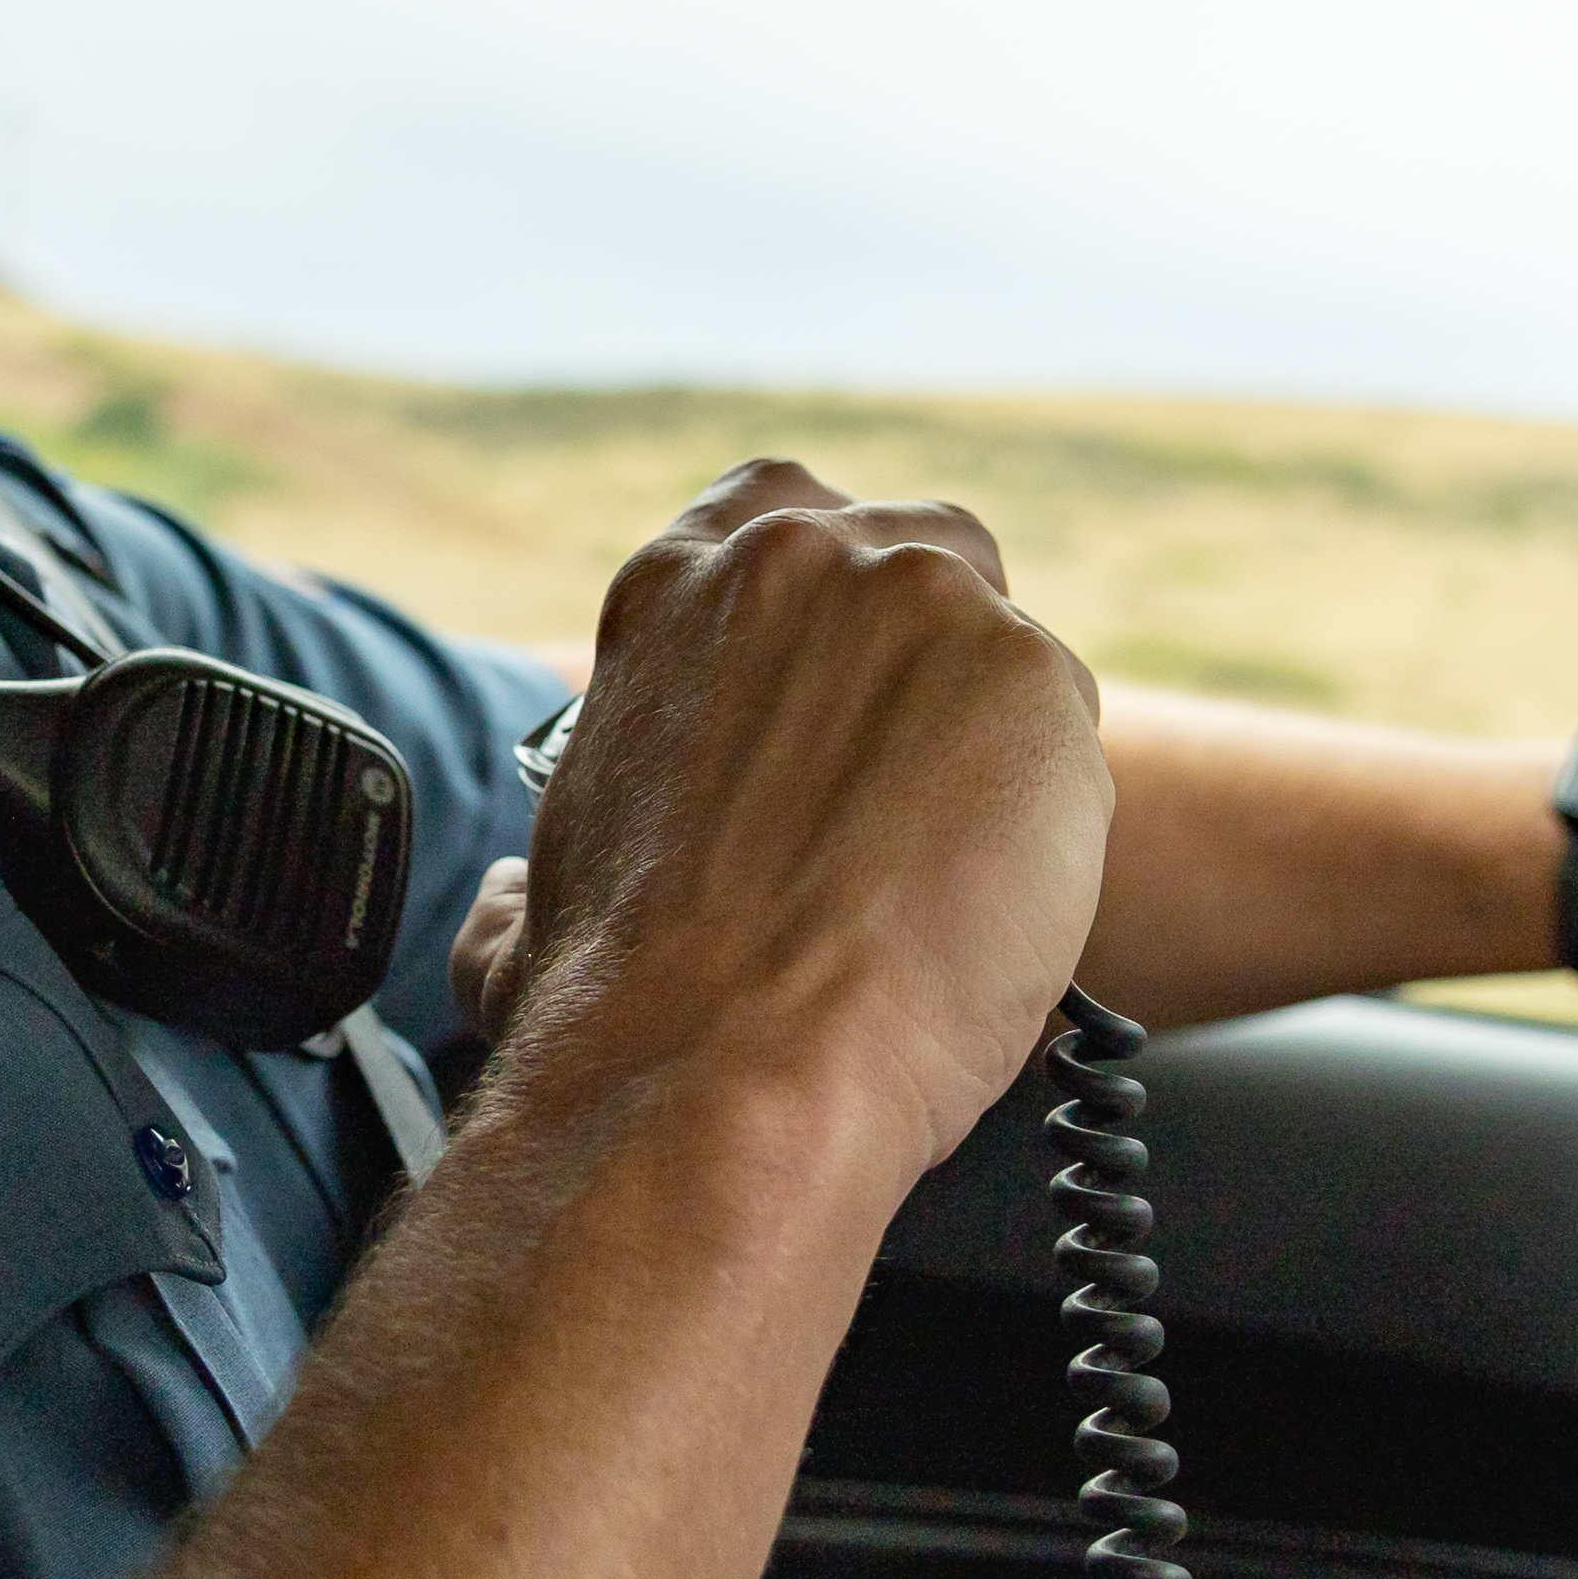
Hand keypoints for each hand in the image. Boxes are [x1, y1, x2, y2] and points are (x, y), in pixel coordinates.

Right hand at [455, 461, 1106, 1181]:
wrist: (728, 1067)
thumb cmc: (621, 1014)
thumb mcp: (529, 913)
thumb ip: (531, 876)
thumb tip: (510, 901)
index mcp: (674, 591)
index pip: (781, 511)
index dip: (832, 592)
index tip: (846, 663)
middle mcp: (798, 564)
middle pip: (921, 550)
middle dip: (933, 653)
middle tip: (918, 779)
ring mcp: (920, 604)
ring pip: (1007, 649)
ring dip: (996, 744)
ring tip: (953, 872)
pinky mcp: (1029, 673)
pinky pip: (1067, 739)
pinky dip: (1052, 821)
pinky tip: (998, 902)